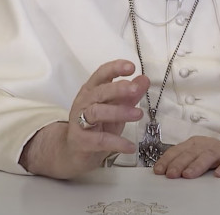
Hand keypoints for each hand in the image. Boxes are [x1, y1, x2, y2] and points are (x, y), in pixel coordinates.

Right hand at [20, 59, 148, 178]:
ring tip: (138, 114)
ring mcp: (79, 121)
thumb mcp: (116, 109)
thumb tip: (144, 80)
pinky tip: (130, 146)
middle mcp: (84, 102)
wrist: (75, 152)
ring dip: (118, 112)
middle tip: (135, 89)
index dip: (115, 68)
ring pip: (97, 112)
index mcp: (92, 90)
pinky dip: (116, 142)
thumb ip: (130, 95)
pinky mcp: (81, 140)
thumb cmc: (97, 126)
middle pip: (99, 91)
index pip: (101, 74)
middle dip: (118, 88)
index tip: (131, 67)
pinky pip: (99, 139)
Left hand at [152, 136, 219, 178]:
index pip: (178, 151)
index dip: (167, 160)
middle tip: (171, 174)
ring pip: (208, 155)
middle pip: (191, 152)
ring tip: (188, 175)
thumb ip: (184, 165)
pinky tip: (219, 174)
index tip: (159, 171)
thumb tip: (164, 174)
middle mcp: (207, 144)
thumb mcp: (197, 160)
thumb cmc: (216, 161)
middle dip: (179, 163)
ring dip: (197, 165)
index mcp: (195, 144)